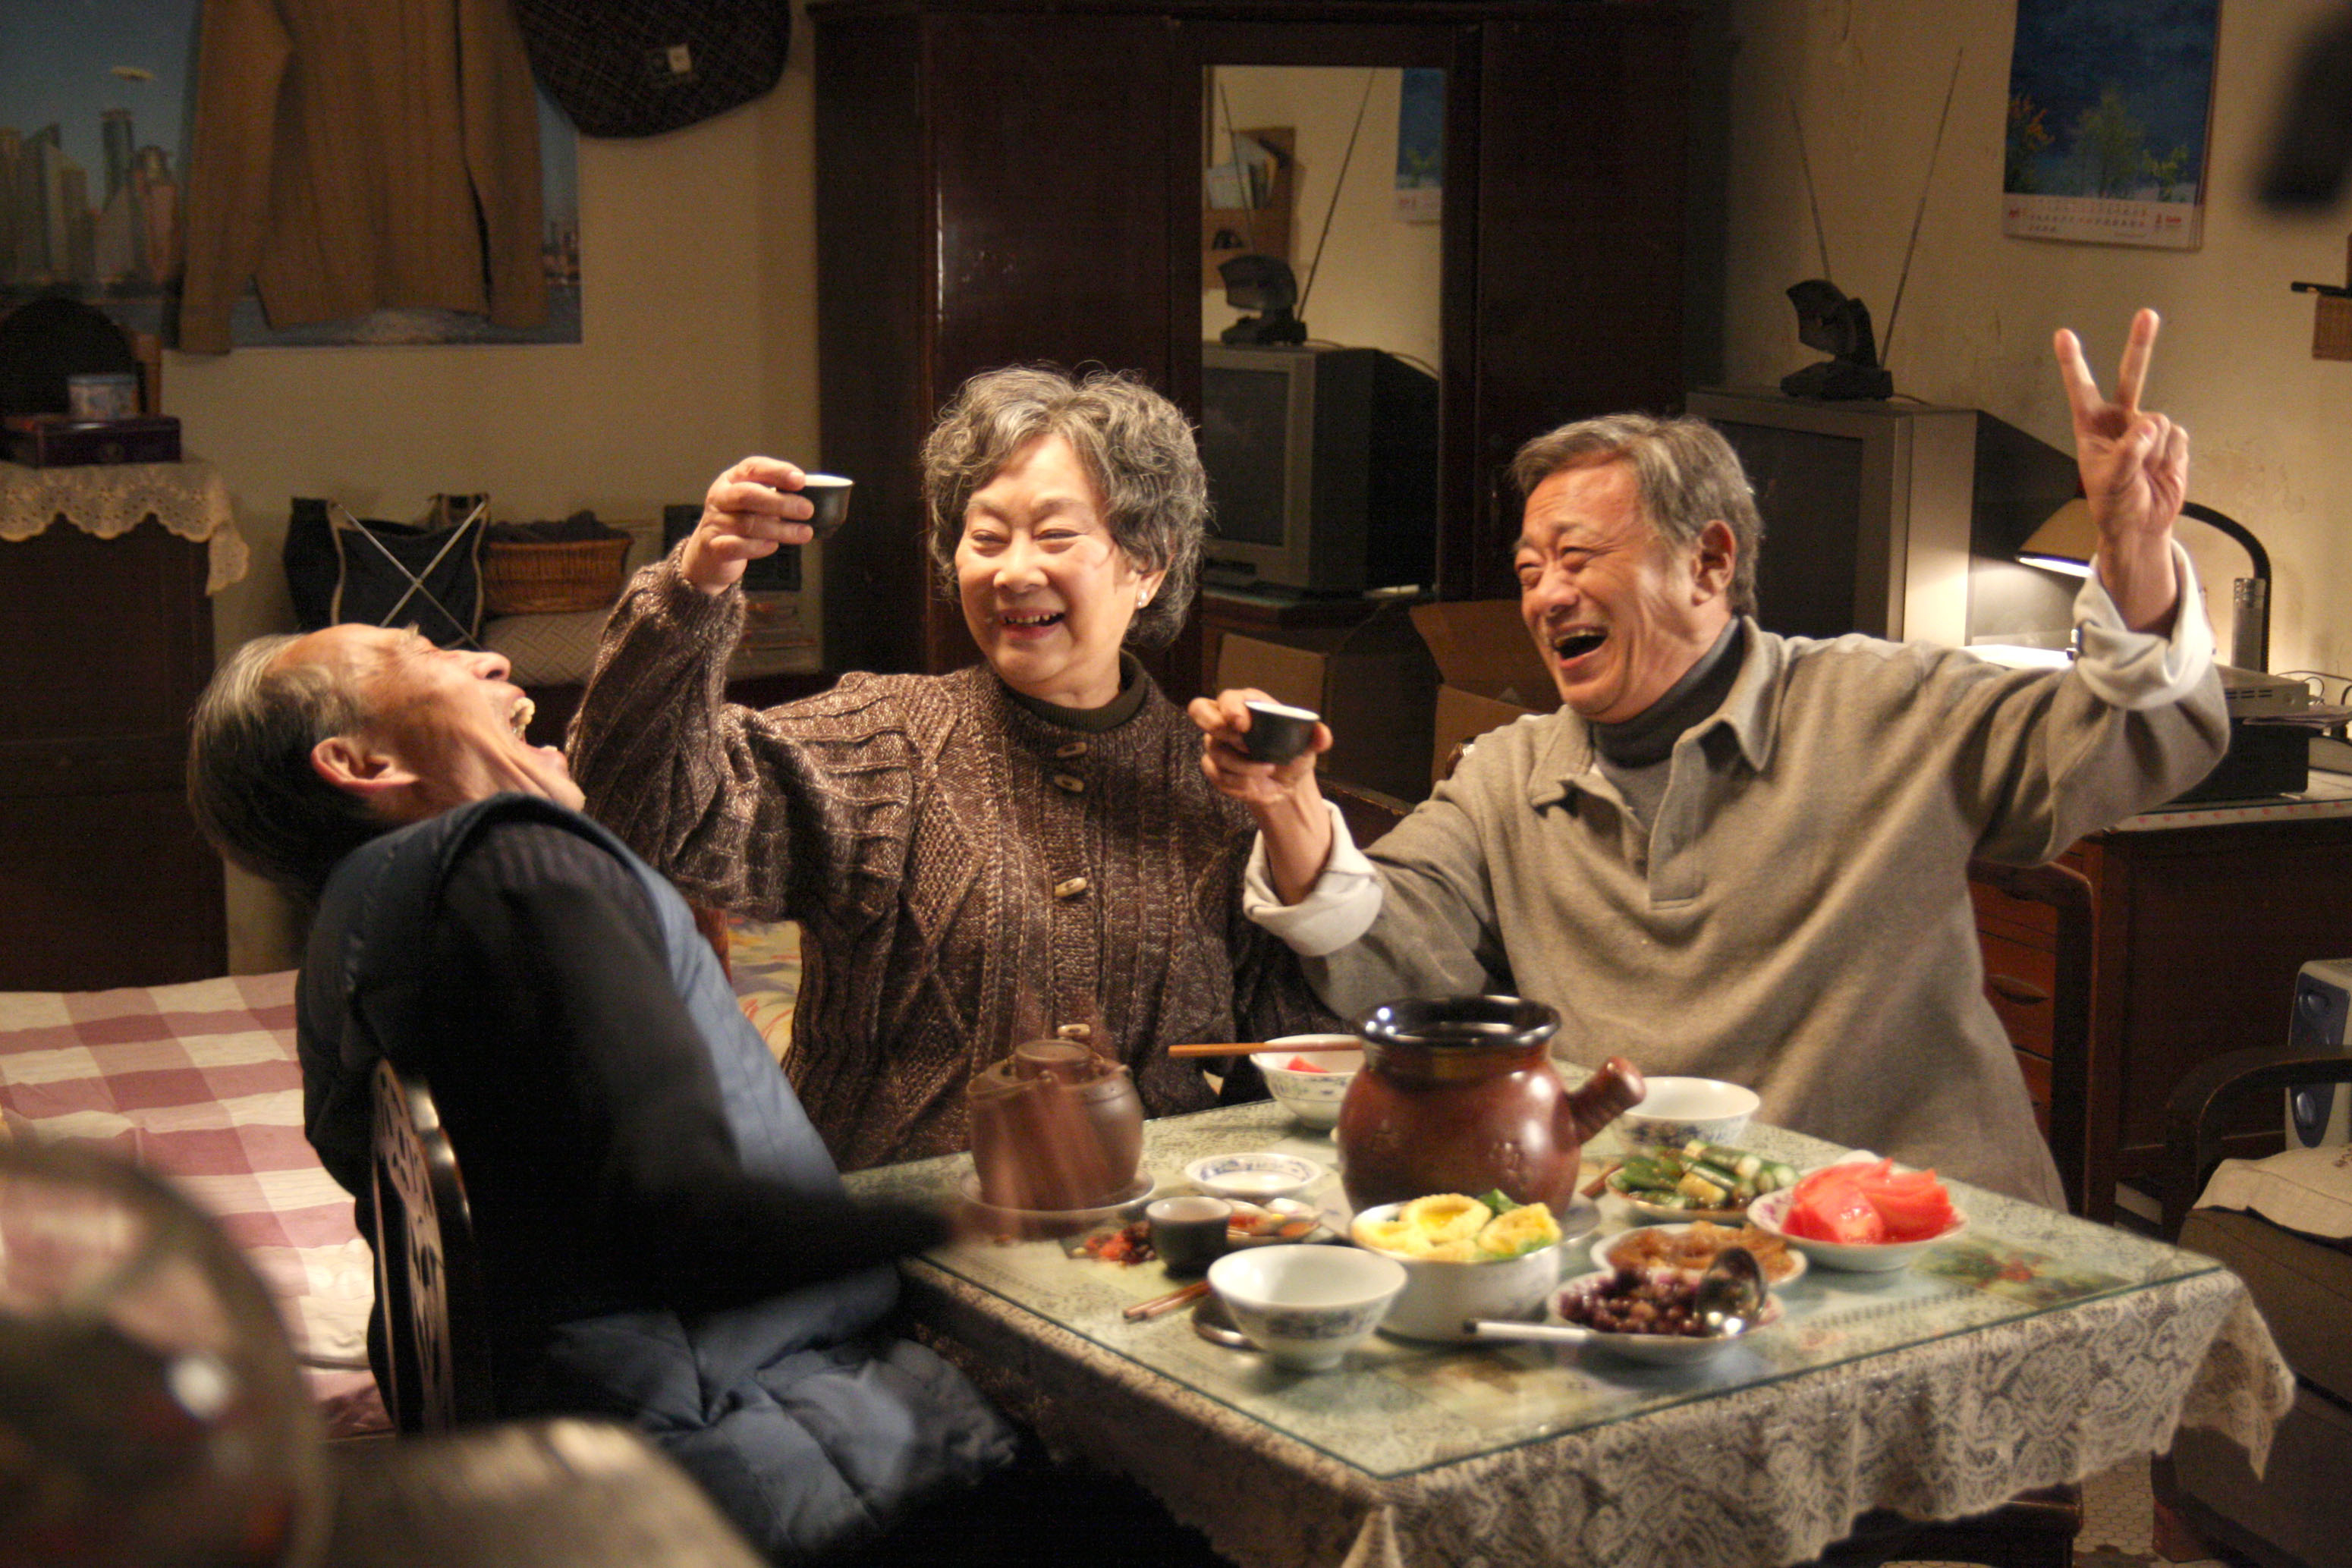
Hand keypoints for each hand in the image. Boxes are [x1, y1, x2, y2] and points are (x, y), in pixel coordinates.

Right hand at [680, 456, 816, 594]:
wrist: (709, 554)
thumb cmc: (740, 523)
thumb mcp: (754, 504)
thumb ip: (776, 497)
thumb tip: (812, 498)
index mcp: (731, 480)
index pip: (753, 468)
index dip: (777, 471)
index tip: (801, 480)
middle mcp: (720, 497)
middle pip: (748, 494)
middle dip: (780, 502)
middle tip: (807, 510)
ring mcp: (714, 521)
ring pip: (747, 523)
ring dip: (780, 529)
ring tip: (804, 533)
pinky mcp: (713, 546)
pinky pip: (736, 546)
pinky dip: (757, 547)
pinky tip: (773, 546)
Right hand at [1187, 688, 1329, 807]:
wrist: (1286, 786)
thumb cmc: (1292, 756)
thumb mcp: (1308, 746)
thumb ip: (1316, 738)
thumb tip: (1322, 735)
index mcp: (1249, 705)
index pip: (1228, 698)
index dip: (1230, 708)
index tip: (1243, 724)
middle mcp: (1227, 720)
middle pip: (1199, 709)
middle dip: (1215, 726)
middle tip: (1243, 743)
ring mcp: (1217, 744)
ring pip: (1214, 751)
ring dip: (1243, 767)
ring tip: (1266, 770)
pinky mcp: (1213, 766)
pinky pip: (1214, 774)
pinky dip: (1236, 783)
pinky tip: (1252, 785)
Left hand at [2052, 308, 2187, 630]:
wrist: (2142, 524)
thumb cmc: (2115, 504)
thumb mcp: (2111, 480)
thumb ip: (2129, 451)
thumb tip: (2151, 423)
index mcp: (2093, 428)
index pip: (2082, 389)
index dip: (2074, 362)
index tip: (2063, 335)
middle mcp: (2121, 421)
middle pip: (2131, 376)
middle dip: (2140, 345)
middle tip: (2147, 315)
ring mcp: (2148, 428)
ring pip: (2159, 422)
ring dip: (2154, 449)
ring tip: (2144, 472)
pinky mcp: (2172, 440)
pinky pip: (2177, 438)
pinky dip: (2171, 457)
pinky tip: (2161, 471)